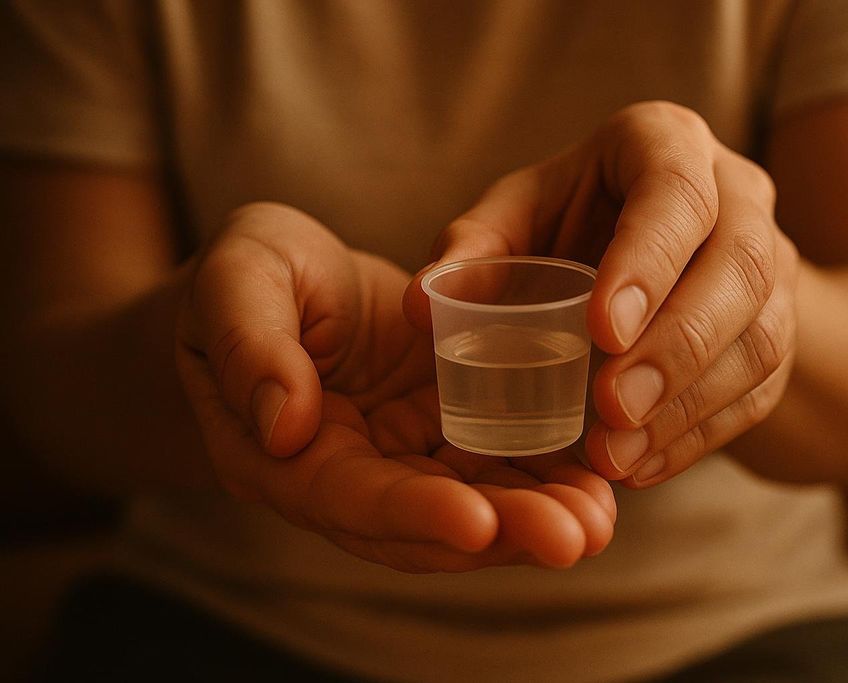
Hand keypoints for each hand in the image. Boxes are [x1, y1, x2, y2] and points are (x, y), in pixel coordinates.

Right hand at [176, 203, 613, 571]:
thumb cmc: (251, 272)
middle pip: (424, 523)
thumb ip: (250, 345)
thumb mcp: (238, 282)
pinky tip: (596, 478)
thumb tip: (285, 427)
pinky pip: (495, 459)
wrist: (290, 276)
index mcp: (283, 456)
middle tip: (575, 536)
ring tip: (601, 520)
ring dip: (536, 516)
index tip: (477, 520)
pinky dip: (543, 475)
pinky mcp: (441, 428)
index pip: (351, 499)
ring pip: (470, 501)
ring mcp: (400, 455)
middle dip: (501, 532)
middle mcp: (349, 474)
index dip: (414, 513)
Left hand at [405, 101, 798, 487]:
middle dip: (677, 347)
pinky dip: (701, 435)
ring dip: (690, 405)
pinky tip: (644, 466)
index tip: (602, 331)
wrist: (651, 246)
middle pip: (739, 267)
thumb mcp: (516, 215)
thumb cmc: (568, 221)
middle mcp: (737, 193)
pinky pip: (762, 389)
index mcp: (666, 143)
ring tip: (618, 456)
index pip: (676, 192)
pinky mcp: (778, 327)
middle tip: (612, 410)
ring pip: (762, 336)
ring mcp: (772, 263)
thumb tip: (421, 305)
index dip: (648, 261)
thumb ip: (473, 251)